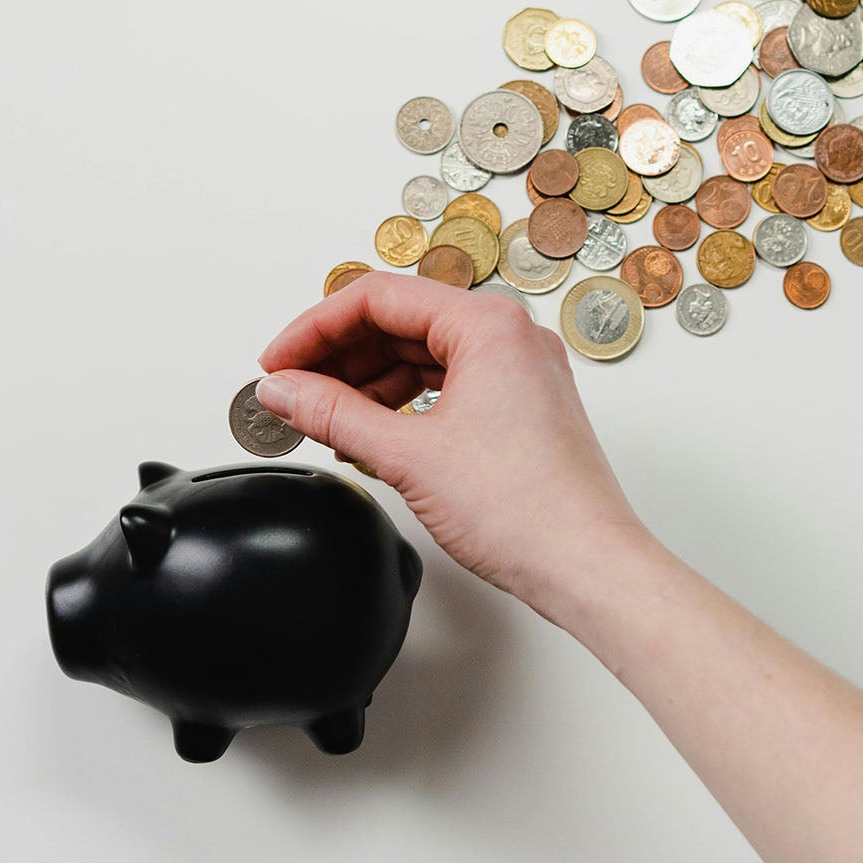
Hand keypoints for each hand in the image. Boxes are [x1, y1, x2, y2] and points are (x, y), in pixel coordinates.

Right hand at [254, 273, 647, 612]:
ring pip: (423, 354)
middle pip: (401, 321)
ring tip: (321, 418)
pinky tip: (368, 432)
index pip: (379, 298)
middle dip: (338, 356)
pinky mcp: (522, 405)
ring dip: (367, 382)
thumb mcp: (407, 455)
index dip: (314, 329)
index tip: (276, 364)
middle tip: (289, 391)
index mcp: (490, 324)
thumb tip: (283, 390)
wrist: (585, 564)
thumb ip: (333, 413)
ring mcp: (521, 371)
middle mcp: (511, 336)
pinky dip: (402, 403)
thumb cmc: (525, 509)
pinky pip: (448, 383)